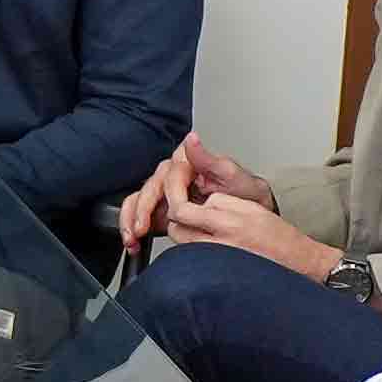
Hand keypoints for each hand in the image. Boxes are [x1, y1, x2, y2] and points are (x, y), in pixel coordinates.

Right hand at [114, 133, 263, 256]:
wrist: (251, 217)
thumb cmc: (244, 195)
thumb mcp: (231, 175)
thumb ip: (208, 158)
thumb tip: (191, 139)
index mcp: (187, 162)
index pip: (170, 176)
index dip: (169, 194)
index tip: (176, 211)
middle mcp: (172, 176)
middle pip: (149, 188)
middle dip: (141, 210)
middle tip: (141, 228)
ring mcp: (165, 194)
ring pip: (138, 201)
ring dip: (131, 220)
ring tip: (132, 238)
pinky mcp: (161, 211)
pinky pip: (138, 215)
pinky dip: (132, 228)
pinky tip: (133, 242)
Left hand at [159, 189, 323, 274]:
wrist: (298, 263)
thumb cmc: (279, 237)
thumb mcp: (252, 207)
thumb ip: (222, 202)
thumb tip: (199, 203)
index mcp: (229, 222)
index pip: (182, 209)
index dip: (177, 197)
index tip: (179, 192)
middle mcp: (219, 243)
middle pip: (175, 228)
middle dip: (176, 216)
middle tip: (186, 209)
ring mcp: (216, 261)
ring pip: (181, 243)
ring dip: (183, 231)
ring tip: (197, 225)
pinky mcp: (216, 274)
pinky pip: (193, 258)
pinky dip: (192, 247)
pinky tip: (204, 242)